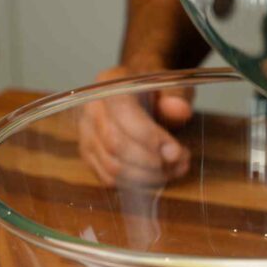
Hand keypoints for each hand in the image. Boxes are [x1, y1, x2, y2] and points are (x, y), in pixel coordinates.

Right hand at [79, 66, 191, 185]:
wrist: (139, 91)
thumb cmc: (156, 88)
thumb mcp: (172, 85)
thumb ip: (176, 96)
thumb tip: (181, 109)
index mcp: (111, 83)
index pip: (124, 112)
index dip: (150, 137)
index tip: (176, 152)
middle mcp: (91, 108)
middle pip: (115, 144)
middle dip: (151, 161)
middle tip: (180, 162)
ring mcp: (86, 133)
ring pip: (112, 166)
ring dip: (147, 176)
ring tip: (174, 169)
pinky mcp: (88, 154)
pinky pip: (108, 178)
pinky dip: (135, 183)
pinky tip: (158, 176)